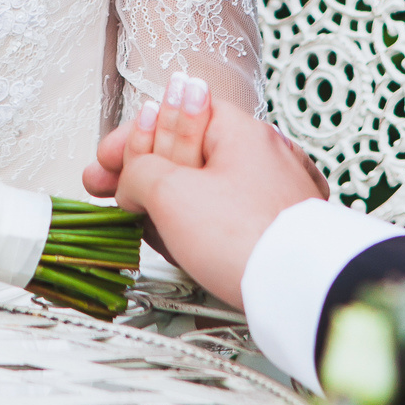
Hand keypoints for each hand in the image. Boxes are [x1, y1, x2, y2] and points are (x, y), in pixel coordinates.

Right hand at [83, 73, 326, 307]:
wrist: (299, 291)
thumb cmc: (245, 239)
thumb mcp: (170, 193)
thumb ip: (139, 171)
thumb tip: (130, 179)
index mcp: (241, 130)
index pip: (175, 114)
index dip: (132, 137)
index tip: (105, 162)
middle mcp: (264, 154)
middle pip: (188, 151)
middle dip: (144, 170)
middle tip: (113, 190)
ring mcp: (275, 192)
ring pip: (207, 189)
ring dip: (171, 203)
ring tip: (149, 227)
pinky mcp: (279, 228)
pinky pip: (229, 217)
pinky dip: (202, 226)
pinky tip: (185, 246)